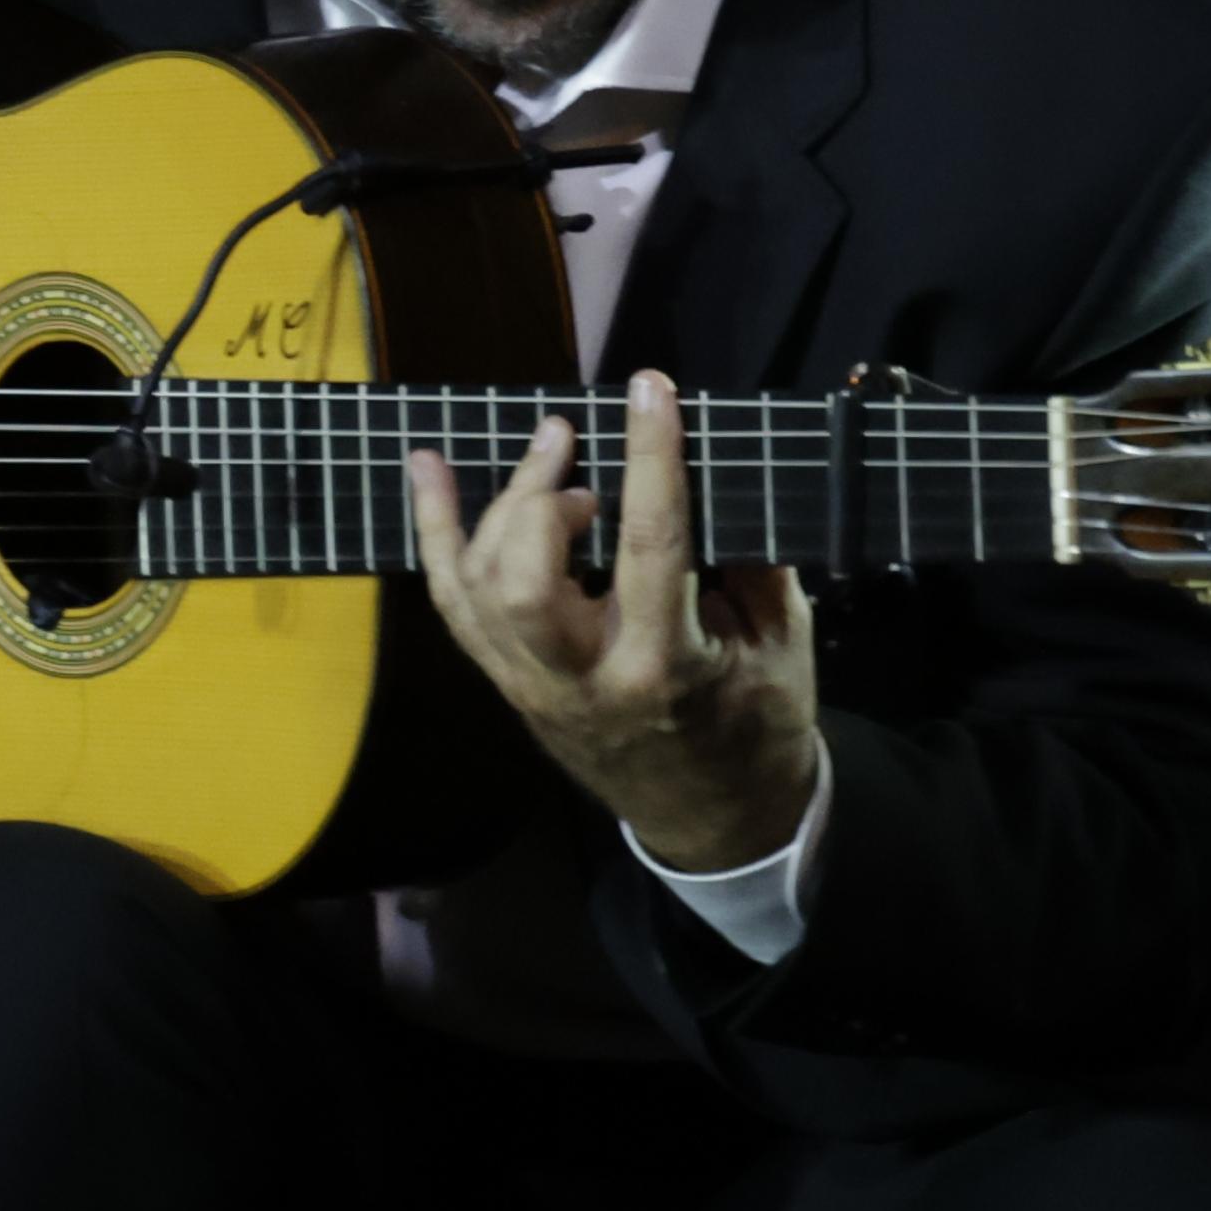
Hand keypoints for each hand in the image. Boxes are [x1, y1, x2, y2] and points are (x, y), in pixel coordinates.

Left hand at [406, 369, 817, 871]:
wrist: (712, 821)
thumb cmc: (757, 725)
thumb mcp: (781, 643)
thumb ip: (748, 559)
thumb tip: (711, 468)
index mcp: (665, 667)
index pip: (653, 546)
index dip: (650, 459)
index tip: (650, 390)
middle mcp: (582, 679)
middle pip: (525, 577)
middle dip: (542, 494)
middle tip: (576, 449)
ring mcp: (531, 686)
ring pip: (478, 586)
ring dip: (501, 504)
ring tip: (550, 453)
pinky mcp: (506, 683)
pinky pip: (453, 603)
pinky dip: (436, 530)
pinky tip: (428, 468)